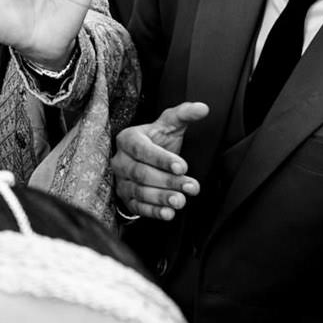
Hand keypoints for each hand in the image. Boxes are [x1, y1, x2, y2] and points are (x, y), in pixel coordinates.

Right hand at [111, 101, 206, 220]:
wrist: (143, 159)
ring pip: (139, 192)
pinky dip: (153, 212)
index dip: (162, 159)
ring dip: (162, 198)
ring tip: (181, 201)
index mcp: (128, 139)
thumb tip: (203, 108)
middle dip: (168, 181)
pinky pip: (137, 207)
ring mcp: (121, 180)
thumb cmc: (158, 140)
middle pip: (142, 173)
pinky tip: (168, 213)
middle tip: (191, 186)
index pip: (142, 149)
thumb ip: (184, 115)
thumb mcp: (168, 125)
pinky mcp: (125, 198)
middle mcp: (120, 160)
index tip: (182, 167)